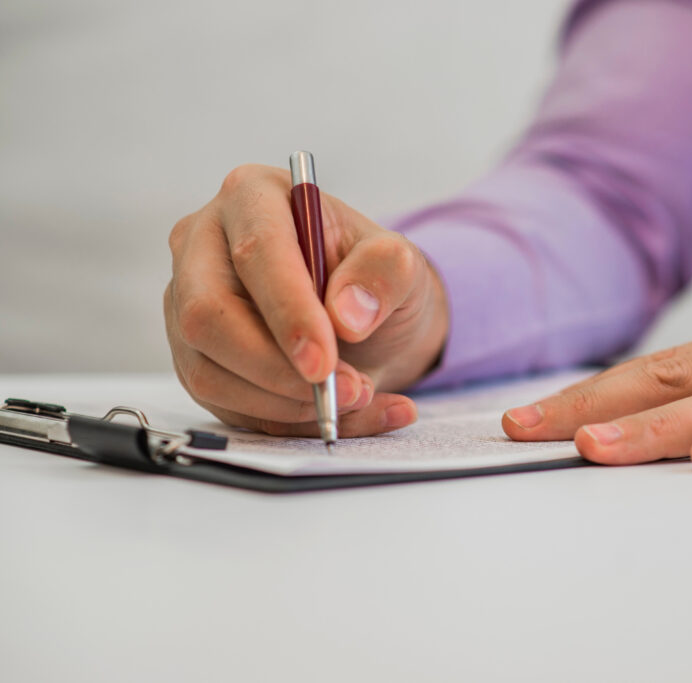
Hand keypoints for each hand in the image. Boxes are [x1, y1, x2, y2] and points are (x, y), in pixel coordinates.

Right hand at [164, 164, 448, 435]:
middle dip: (278, 369)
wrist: (366, 317)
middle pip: (208, 316)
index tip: (325, 362)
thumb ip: (384, 273)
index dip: (288, 312)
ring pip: (209, 371)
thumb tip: (347, 314)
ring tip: (358, 398)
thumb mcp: (401, 265)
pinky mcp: (196, 358)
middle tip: (346, 391)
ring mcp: (188, 304)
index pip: (255, 253)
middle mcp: (204, 245)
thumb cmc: (372, 277)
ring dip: (287, 403)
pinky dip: (290, 424)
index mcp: (252, 197)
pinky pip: (226, 406)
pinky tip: (344, 416)